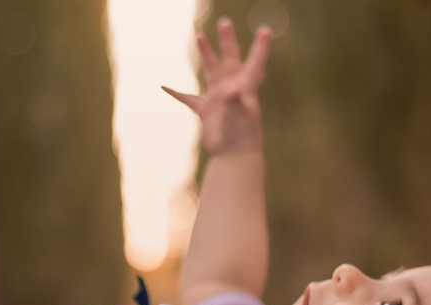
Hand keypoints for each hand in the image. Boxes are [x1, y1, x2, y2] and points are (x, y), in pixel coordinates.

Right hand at [163, 18, 271, 154]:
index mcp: (246, 87)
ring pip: (210, 70)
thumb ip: (235, 101)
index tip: (265, 30)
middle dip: (227, 41)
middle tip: (225, 22)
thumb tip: (231, 90)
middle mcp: (232, 88)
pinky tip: (164, 86)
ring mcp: (218, 98)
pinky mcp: (205, 111)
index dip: (260, 47)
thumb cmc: (242, 135)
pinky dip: (176, 93)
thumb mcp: (240, 116)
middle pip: (230, 58)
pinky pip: (188, 98)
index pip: (255, 62)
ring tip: (200, 35)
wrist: (233, 156)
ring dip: (206, 54)